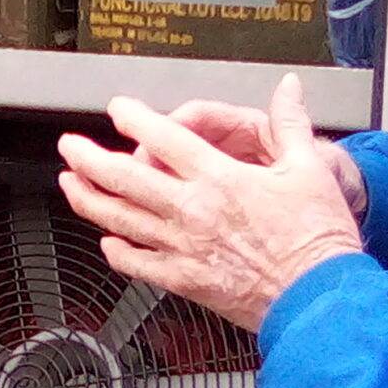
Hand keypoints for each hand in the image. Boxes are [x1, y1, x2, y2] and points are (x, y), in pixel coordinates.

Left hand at [58, 76, 364, 330]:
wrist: (318, 298)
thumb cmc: (318, 240)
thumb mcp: (311, 168)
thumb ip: (292, 122)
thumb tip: (289, 89)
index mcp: (220, 178)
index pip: (164, 137)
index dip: (134, 119)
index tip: (120, 110)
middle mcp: (193, 211)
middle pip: (124, 178)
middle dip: (88, 157)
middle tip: (69, 145)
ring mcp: (183, 247)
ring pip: (120, 219)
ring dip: (87, 199)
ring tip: (69, 184)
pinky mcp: (184, 280)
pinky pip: (137, 264)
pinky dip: (116, 251)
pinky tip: (107, 241)